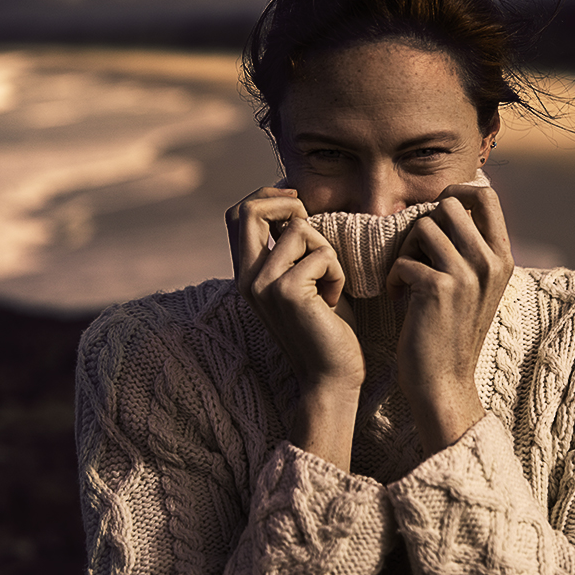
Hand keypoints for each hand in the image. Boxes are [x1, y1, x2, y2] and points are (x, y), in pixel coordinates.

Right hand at [226, 188, 364, 468]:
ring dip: (327, 251)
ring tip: (329, 284)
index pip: (237, 214)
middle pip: (250, 209)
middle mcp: (246, 278)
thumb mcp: (302, 280)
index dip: (266, 196)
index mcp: (246, 274)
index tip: (296, 202)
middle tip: (313, 225)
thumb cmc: (325, 328)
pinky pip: (321, 254)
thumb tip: (295, 208)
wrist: (330, 377)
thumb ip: (291, 250)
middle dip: (287, 205)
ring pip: (299, 230)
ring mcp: (263, 285)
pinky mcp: (287, 292)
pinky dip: (337, 273)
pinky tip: (334, 301)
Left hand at [386, 184, 513, 454]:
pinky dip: (393, 277)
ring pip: (423, 226)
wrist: (445, 382)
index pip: (487, 195)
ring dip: (405, 249)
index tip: (437, 210)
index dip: (458, 191)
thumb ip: (470, 250)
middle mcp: (490, 262)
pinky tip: (396, 296)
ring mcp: (467, 274)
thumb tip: (447, 205)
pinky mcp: (438, 288)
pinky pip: (404, 259)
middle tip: (415, 254)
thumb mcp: (476, 288)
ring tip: (405, 276)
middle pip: (449, 205)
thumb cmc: (452, 333)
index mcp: (503, 258)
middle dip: (424, 223)